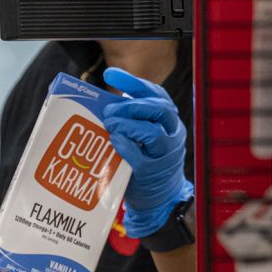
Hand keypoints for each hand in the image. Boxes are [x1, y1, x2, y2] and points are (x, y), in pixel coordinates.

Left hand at [102, 67, 194, 238]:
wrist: (160, 197)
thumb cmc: (145, 161)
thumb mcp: (142, 136)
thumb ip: (128, 120)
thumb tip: (100, 103)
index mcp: (167, 120)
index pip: (155, 93)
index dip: (133, 83)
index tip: (110, 74)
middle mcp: (172, 133)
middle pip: (158, 109)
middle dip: (130, 105)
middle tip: (109, 109)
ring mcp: (165, 153)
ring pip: (152, 131)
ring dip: (127, 124)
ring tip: (109, 123)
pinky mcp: (153, 172)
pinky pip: (140, 155)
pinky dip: (126, 145)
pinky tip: (114, 140)